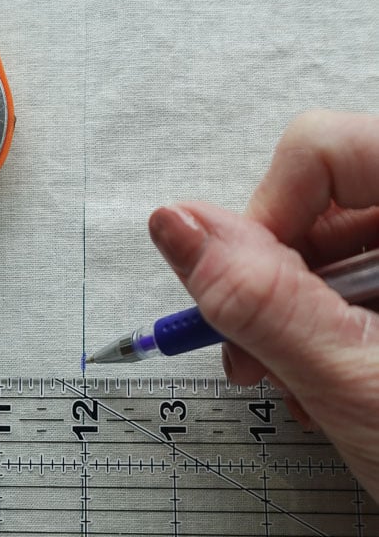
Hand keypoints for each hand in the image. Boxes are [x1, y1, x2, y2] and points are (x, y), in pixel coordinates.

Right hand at [148, 110, 378, 500]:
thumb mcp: (358, 385)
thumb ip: (262, 301)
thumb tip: (179, 227)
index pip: (325, 151)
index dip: (266, 217)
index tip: (243, 292)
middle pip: (322, 198)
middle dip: (272, 282)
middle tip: (260, 356)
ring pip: (329, 243)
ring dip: (292, 316)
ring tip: (302, 383)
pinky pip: (352, 277)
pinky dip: (322, 327)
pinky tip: (329, 377)